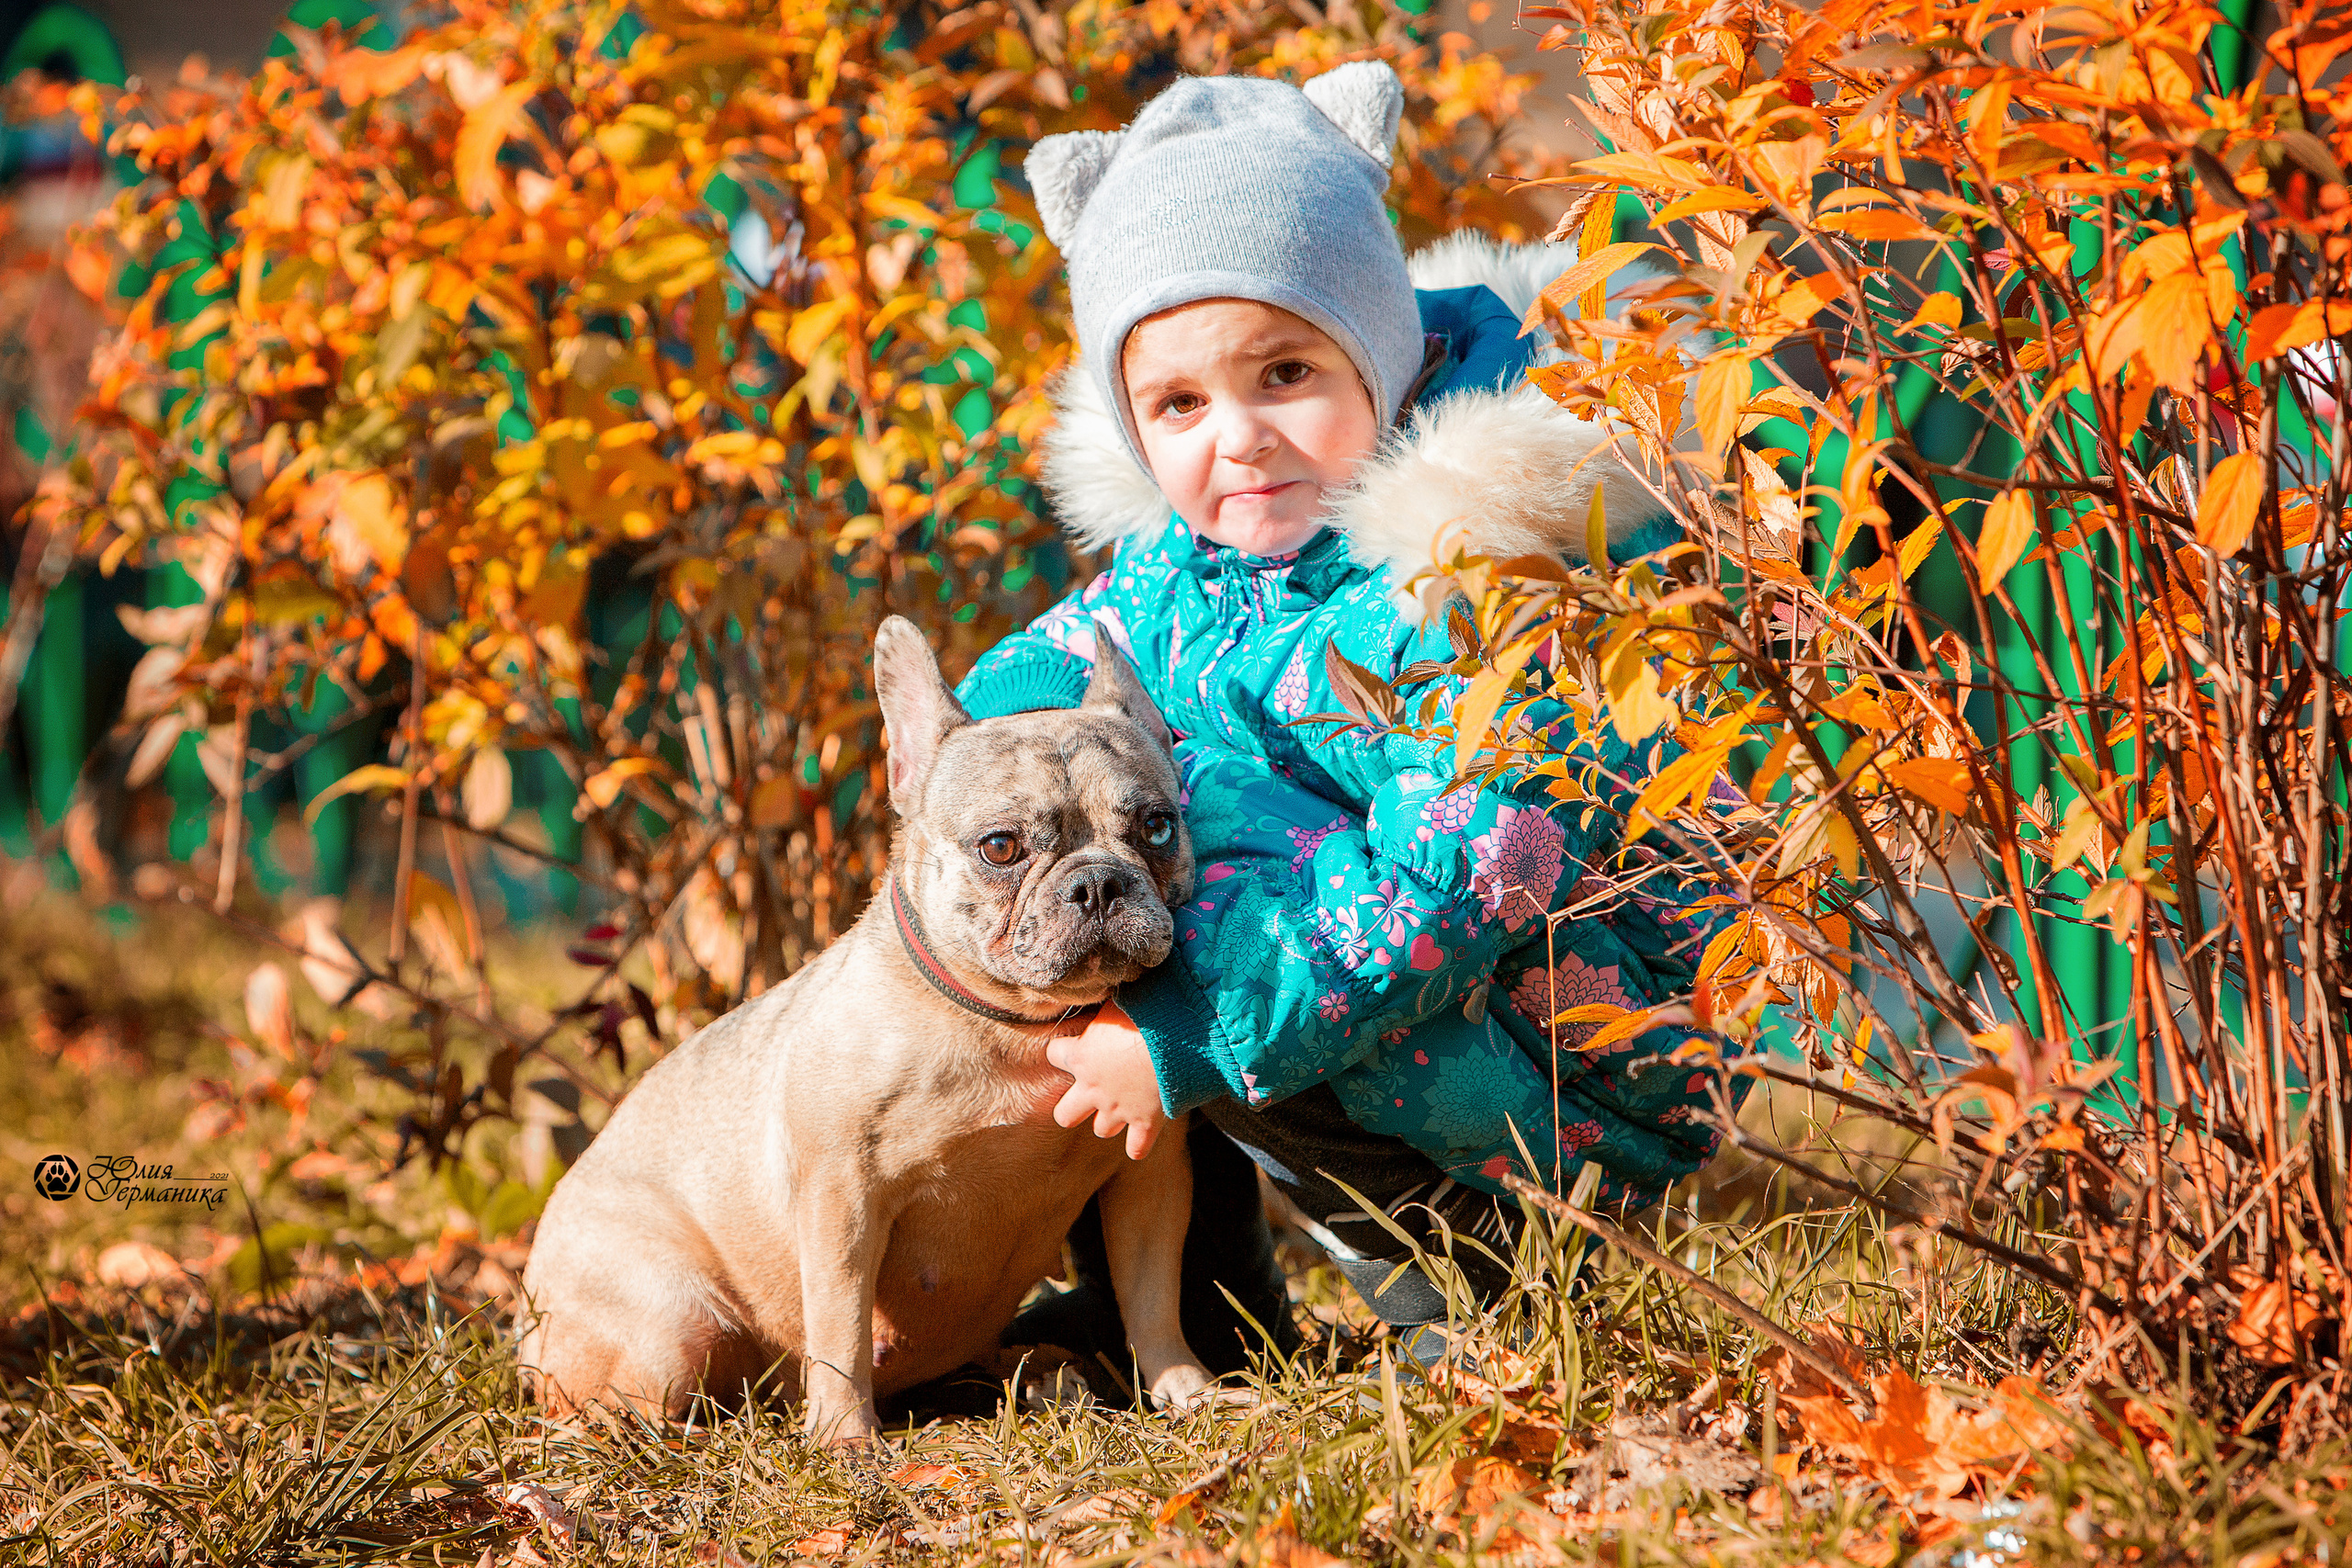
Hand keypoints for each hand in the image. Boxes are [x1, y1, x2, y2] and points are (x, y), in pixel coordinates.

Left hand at [1046, 1000, 1167, 1159]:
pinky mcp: (1146, 1122)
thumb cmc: (1147, 1010)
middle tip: (1089, 1093)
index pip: (1053, 1054)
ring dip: (1109, 1120)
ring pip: (1101, 1130)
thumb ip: (1105, 1007)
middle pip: (1065, 1115)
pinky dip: (1139, 1145)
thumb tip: (1103, 986)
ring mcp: (1118, 1109)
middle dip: (1074, 1107)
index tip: (1075, 1045)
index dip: (1062, 1050)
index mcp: (1079, 1055)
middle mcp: (1092, 1088)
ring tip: (1121, 1107)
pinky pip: (1137, 1148)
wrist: (1179, 1037)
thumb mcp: (1117, 1000)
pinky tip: (1142, 1138)